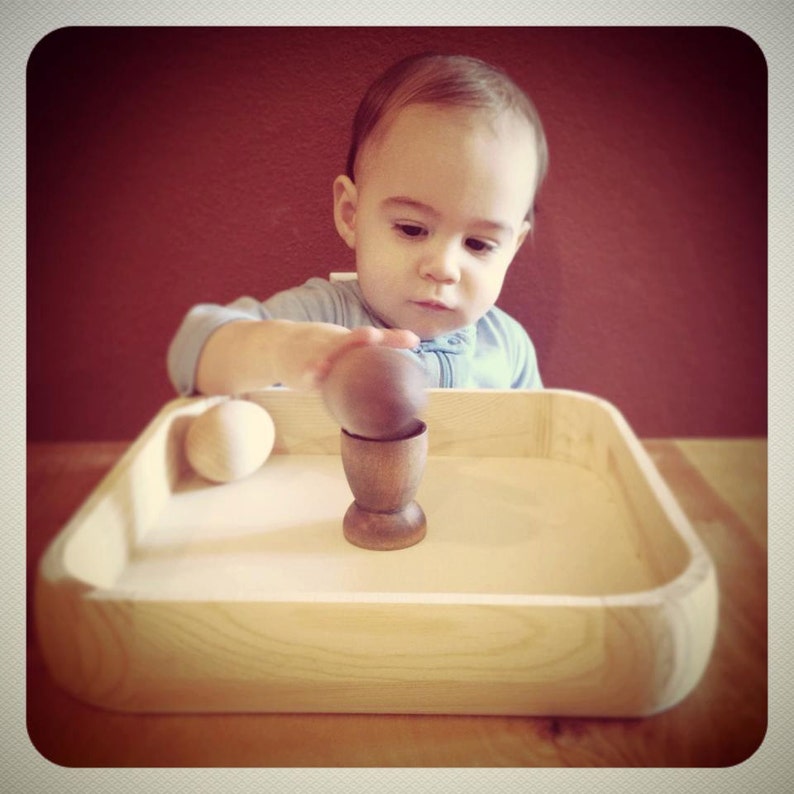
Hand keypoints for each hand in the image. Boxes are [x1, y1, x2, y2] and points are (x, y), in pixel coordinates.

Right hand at [275, 323, 419, 389]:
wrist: (278, 345)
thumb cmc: (321, 345)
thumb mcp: (347, 340)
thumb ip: (379, 345)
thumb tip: (416, 340)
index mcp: (346, 339)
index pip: (372, 337)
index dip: (391, 338)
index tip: (413, 340)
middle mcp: (331, 343)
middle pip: (347, 341)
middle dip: (358, 338)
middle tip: (373, 336)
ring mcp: (314, 355)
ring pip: (325, 354)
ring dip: (332, 354)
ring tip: (337, 357)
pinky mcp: (299, 370)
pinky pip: (307, 373)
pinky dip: (312, 372)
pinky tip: (316, 373)